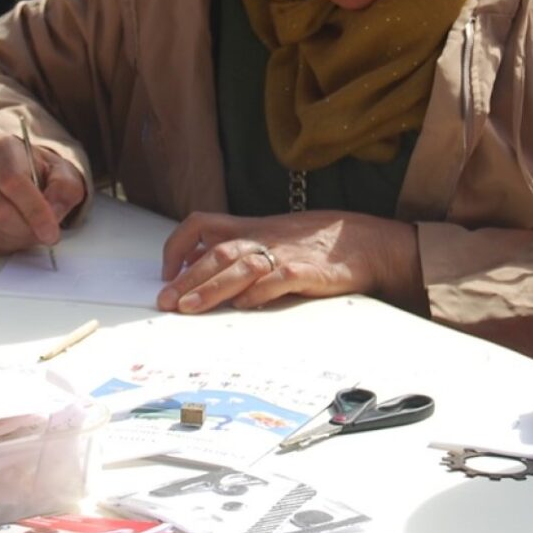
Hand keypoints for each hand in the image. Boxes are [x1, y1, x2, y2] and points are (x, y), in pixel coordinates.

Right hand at [0, 121, 85, 253]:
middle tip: (44, 233)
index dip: (34, 211)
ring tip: (31, 228)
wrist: (27, 177)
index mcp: (2, 149)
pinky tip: (16, 232)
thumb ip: (64, 188)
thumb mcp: (64, 174)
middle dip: (26, 229)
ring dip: (16, 237)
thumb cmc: (43, 174)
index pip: (13, 181)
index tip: (51, 232)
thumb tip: (52, 210)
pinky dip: (4, 243)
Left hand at [156, 211, 421, 313]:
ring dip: (211, 288)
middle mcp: (264, 237)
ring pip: (239, 266)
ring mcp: (285, 254)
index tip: (167, 272)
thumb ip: (247, 247)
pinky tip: (243, 305)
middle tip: (166, 301)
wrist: (366, 241)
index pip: (203, 224)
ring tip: (189, 308)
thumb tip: (210, 270)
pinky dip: (257, 293)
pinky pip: (277, 280)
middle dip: (187, 278)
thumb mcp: (277, 235)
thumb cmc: (321, 242)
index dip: (179, 245)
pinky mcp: (306, 272)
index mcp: (253, 227)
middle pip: (216, 252)